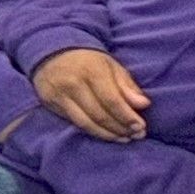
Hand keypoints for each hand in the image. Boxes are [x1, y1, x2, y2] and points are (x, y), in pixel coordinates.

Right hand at [34, 47, 152, 140]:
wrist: (51, 55)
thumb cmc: (88, 62)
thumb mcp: (111, 66)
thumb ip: (127, 86)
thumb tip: (143, 105)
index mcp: (91, 70)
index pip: (111, 100)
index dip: (127, 116)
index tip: (141, 127)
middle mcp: (73, 84)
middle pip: (99, 115)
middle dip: (120, 128)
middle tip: (136, 135)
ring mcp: (59, 95)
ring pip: (86, 123)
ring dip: (107, 134)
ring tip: (123, 138)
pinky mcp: (51, 105)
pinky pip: (75, 123)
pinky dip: (93, 131)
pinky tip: (106, 134)